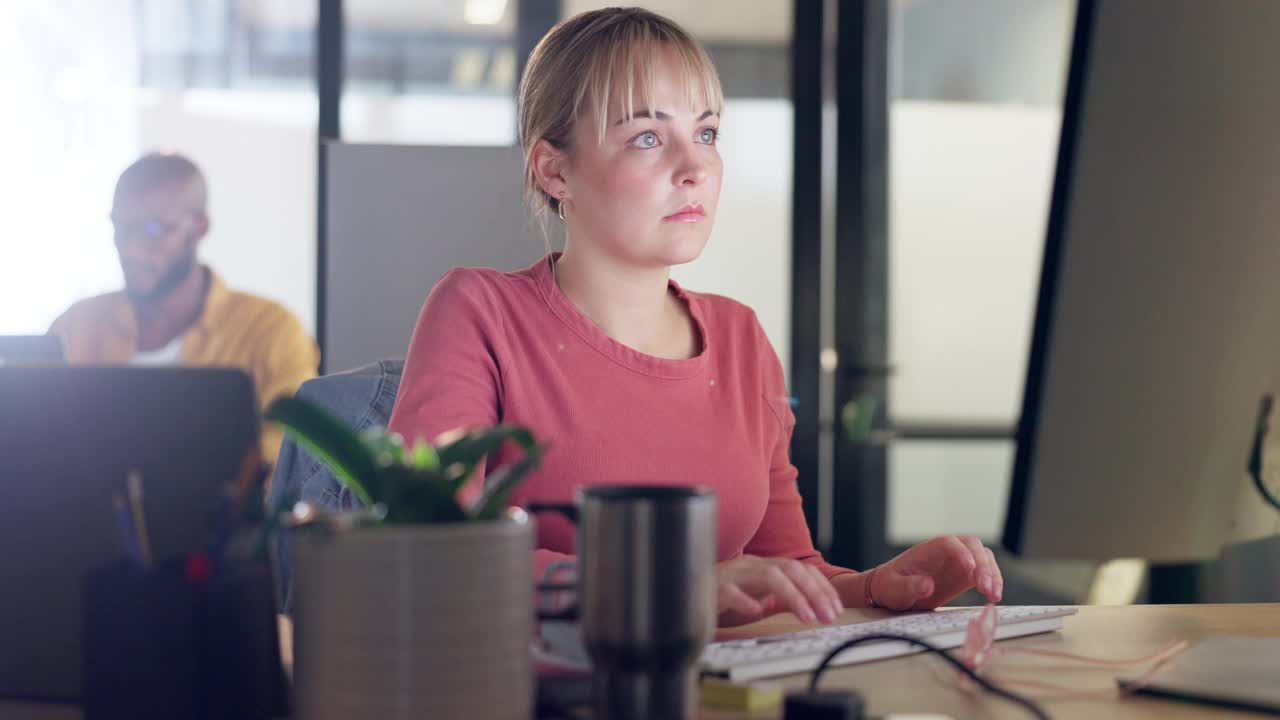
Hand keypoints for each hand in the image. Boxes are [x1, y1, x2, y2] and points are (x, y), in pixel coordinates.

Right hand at [717, 555, 842, 626]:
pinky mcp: (714, 589)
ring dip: (793, 595)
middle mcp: (751, 566)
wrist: (683, 592)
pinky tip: (757, 612)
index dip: (820, 585)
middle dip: (814, 590)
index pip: (799, 568)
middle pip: (789, 568)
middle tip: (828, 615)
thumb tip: (813, 605)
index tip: (835, 606)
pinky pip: (731, 591)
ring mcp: (733, 575)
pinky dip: (746, 601)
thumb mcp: (757, 596)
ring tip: (807, 616)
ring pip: (768, 576)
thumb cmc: (722, 596)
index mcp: (762, 567)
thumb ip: (781, 598)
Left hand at [869, 535, 1002, 610]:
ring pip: (984, 557)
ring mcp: (959, 562)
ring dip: (992, 574)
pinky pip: (986, 573)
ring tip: (993, 596)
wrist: (894, 592)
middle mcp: (947, 551)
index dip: (961, 552)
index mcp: (928, 549)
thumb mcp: (894, 589)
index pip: (949, 542)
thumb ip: (909, 587)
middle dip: (982, 564)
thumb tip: (927, 584)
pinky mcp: (966, 575)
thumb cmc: (891, 586)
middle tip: (985, 587)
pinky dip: (994, 583)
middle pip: (972, 546)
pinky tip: (993, 597)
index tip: (969, 568)